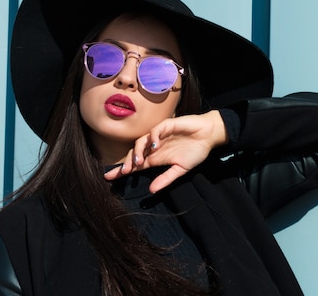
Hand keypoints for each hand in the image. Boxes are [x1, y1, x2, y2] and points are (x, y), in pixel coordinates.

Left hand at [104, 110, 227, 192]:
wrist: (208, 136)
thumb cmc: (196, 151)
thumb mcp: (181, 170)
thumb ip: (166, 179)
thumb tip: (152, 190)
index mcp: (156, 158)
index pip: (135, 164)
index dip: (122, 170)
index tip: (108, 177)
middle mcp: (154, 147)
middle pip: (134, 153)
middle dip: (126, 163)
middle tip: (124, 171)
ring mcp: (159, 136)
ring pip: (140, 141)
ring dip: (137, 151)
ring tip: (139, 161)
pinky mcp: (166, 126)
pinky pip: (154, 131)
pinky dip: (152, 138)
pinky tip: (155, 146)